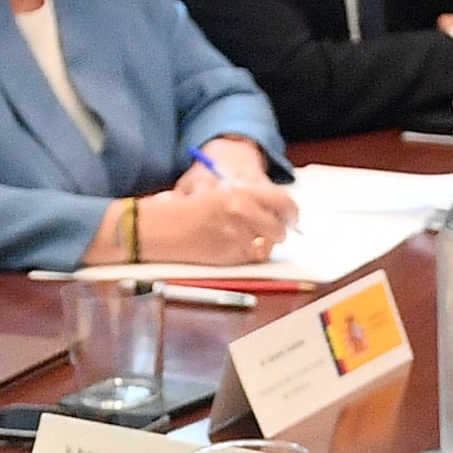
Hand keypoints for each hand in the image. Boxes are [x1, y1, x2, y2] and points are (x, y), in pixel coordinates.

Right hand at [136, 149, 296, 264]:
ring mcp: (237, 236)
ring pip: (266, 248)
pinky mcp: (229, 256)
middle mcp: (243, 213)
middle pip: (279, 230)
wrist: (159, 228)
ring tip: (247, 241)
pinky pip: (250, 260)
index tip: (293, 218)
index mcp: (242, 193)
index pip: (283, 201)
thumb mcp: (220, 194)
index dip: (292, 212)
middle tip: (271, 234)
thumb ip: (249, 201)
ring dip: (262, 247)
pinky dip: (246, 257)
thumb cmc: (187, 210)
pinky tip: (231, 249)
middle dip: (277, 233)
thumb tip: (277, 213)